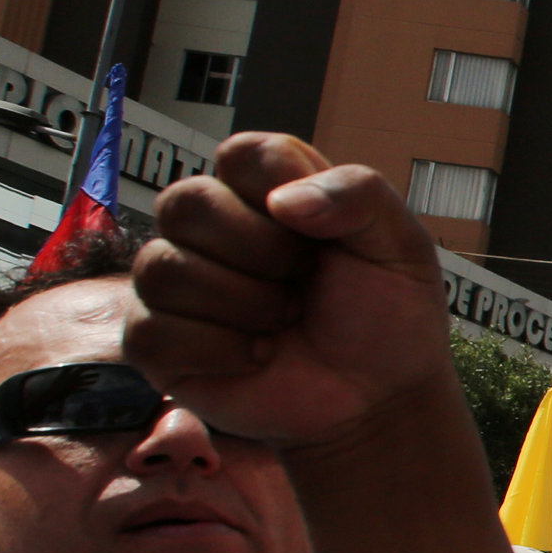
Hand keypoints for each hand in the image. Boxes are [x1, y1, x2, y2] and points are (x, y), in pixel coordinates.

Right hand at [126, 133, 455, 455]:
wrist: (377, 398)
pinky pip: (151, 330)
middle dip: (259, 250)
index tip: (318, 230)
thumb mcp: (400, 244)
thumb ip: (359, 194)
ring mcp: (178, 284)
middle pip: (186, 202)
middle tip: (303, 282)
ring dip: (243, 303)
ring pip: (162, 267)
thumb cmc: (385, 316)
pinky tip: (256, 356)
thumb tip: (282, 201)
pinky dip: (217, 350)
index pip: (240, 153)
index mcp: (268, 190)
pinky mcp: (157, 341)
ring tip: (284, 321)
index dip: (276, 189)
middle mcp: (212, 228)